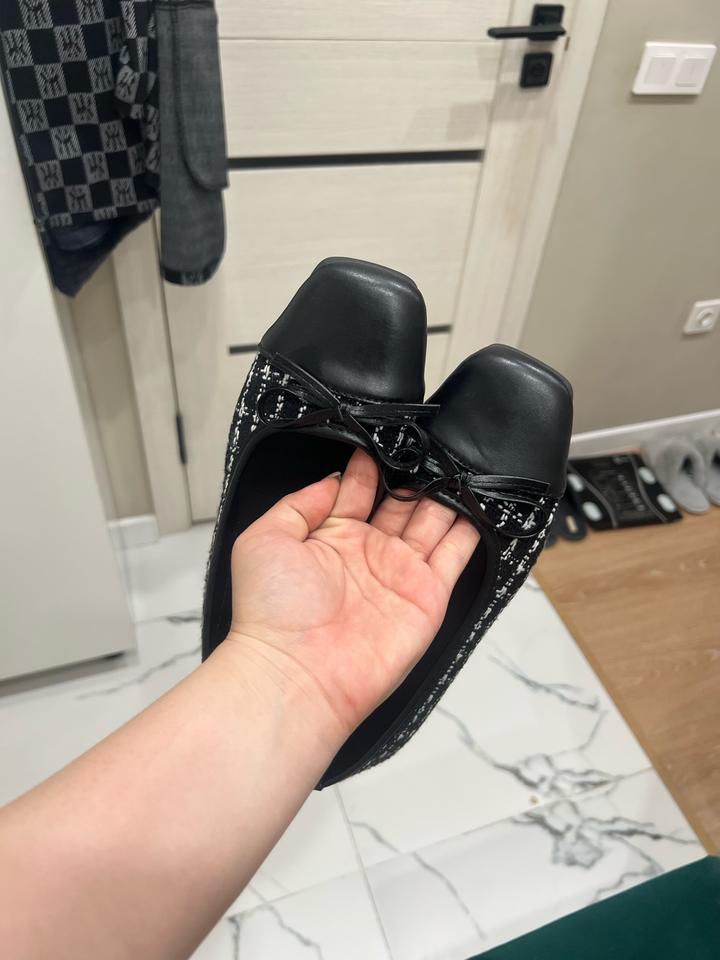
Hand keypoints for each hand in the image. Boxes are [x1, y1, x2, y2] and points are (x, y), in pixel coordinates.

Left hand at [228, 448, 479, 738]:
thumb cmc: (271, 610)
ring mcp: (400, 574)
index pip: (358, 491)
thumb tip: (333, 479)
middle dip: (416, 476)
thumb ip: (300, 503)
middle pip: (402, 504)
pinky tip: (480, 500)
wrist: (297, 673)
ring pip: (433, 523)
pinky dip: (471, 529)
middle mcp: (368, 553)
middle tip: (433, 446)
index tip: (384, 438)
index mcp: (330, 537)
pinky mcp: (429, 597)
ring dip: (446, 496)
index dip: (371, 465)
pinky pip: (456, 556)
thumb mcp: (265, 537)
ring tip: (461, 463)